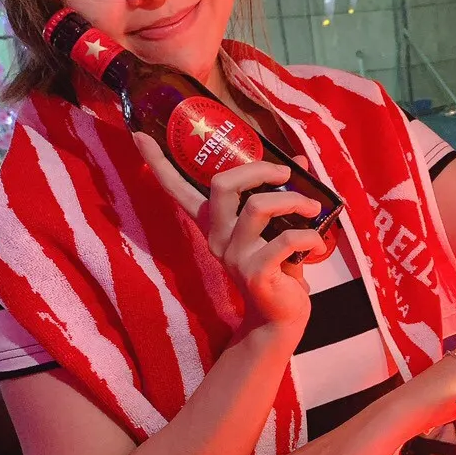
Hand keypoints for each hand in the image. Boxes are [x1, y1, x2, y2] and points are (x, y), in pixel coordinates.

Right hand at [134, 133, 325, 330]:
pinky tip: (317, 243)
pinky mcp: (255, 273)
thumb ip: (283, 194)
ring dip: (293, 201)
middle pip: (222, 185)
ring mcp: (233, 256)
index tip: (139, 135)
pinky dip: (308, 235)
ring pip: (257, 208)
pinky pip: (284, 239)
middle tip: (287, 173)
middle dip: (259, 169)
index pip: (178, 190)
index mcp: (214, 224)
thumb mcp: (277, 228)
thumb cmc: (278, 268)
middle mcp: (217, 238)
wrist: (279, 319)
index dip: (159, 162)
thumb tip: (301, 158)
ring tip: (313, 208)